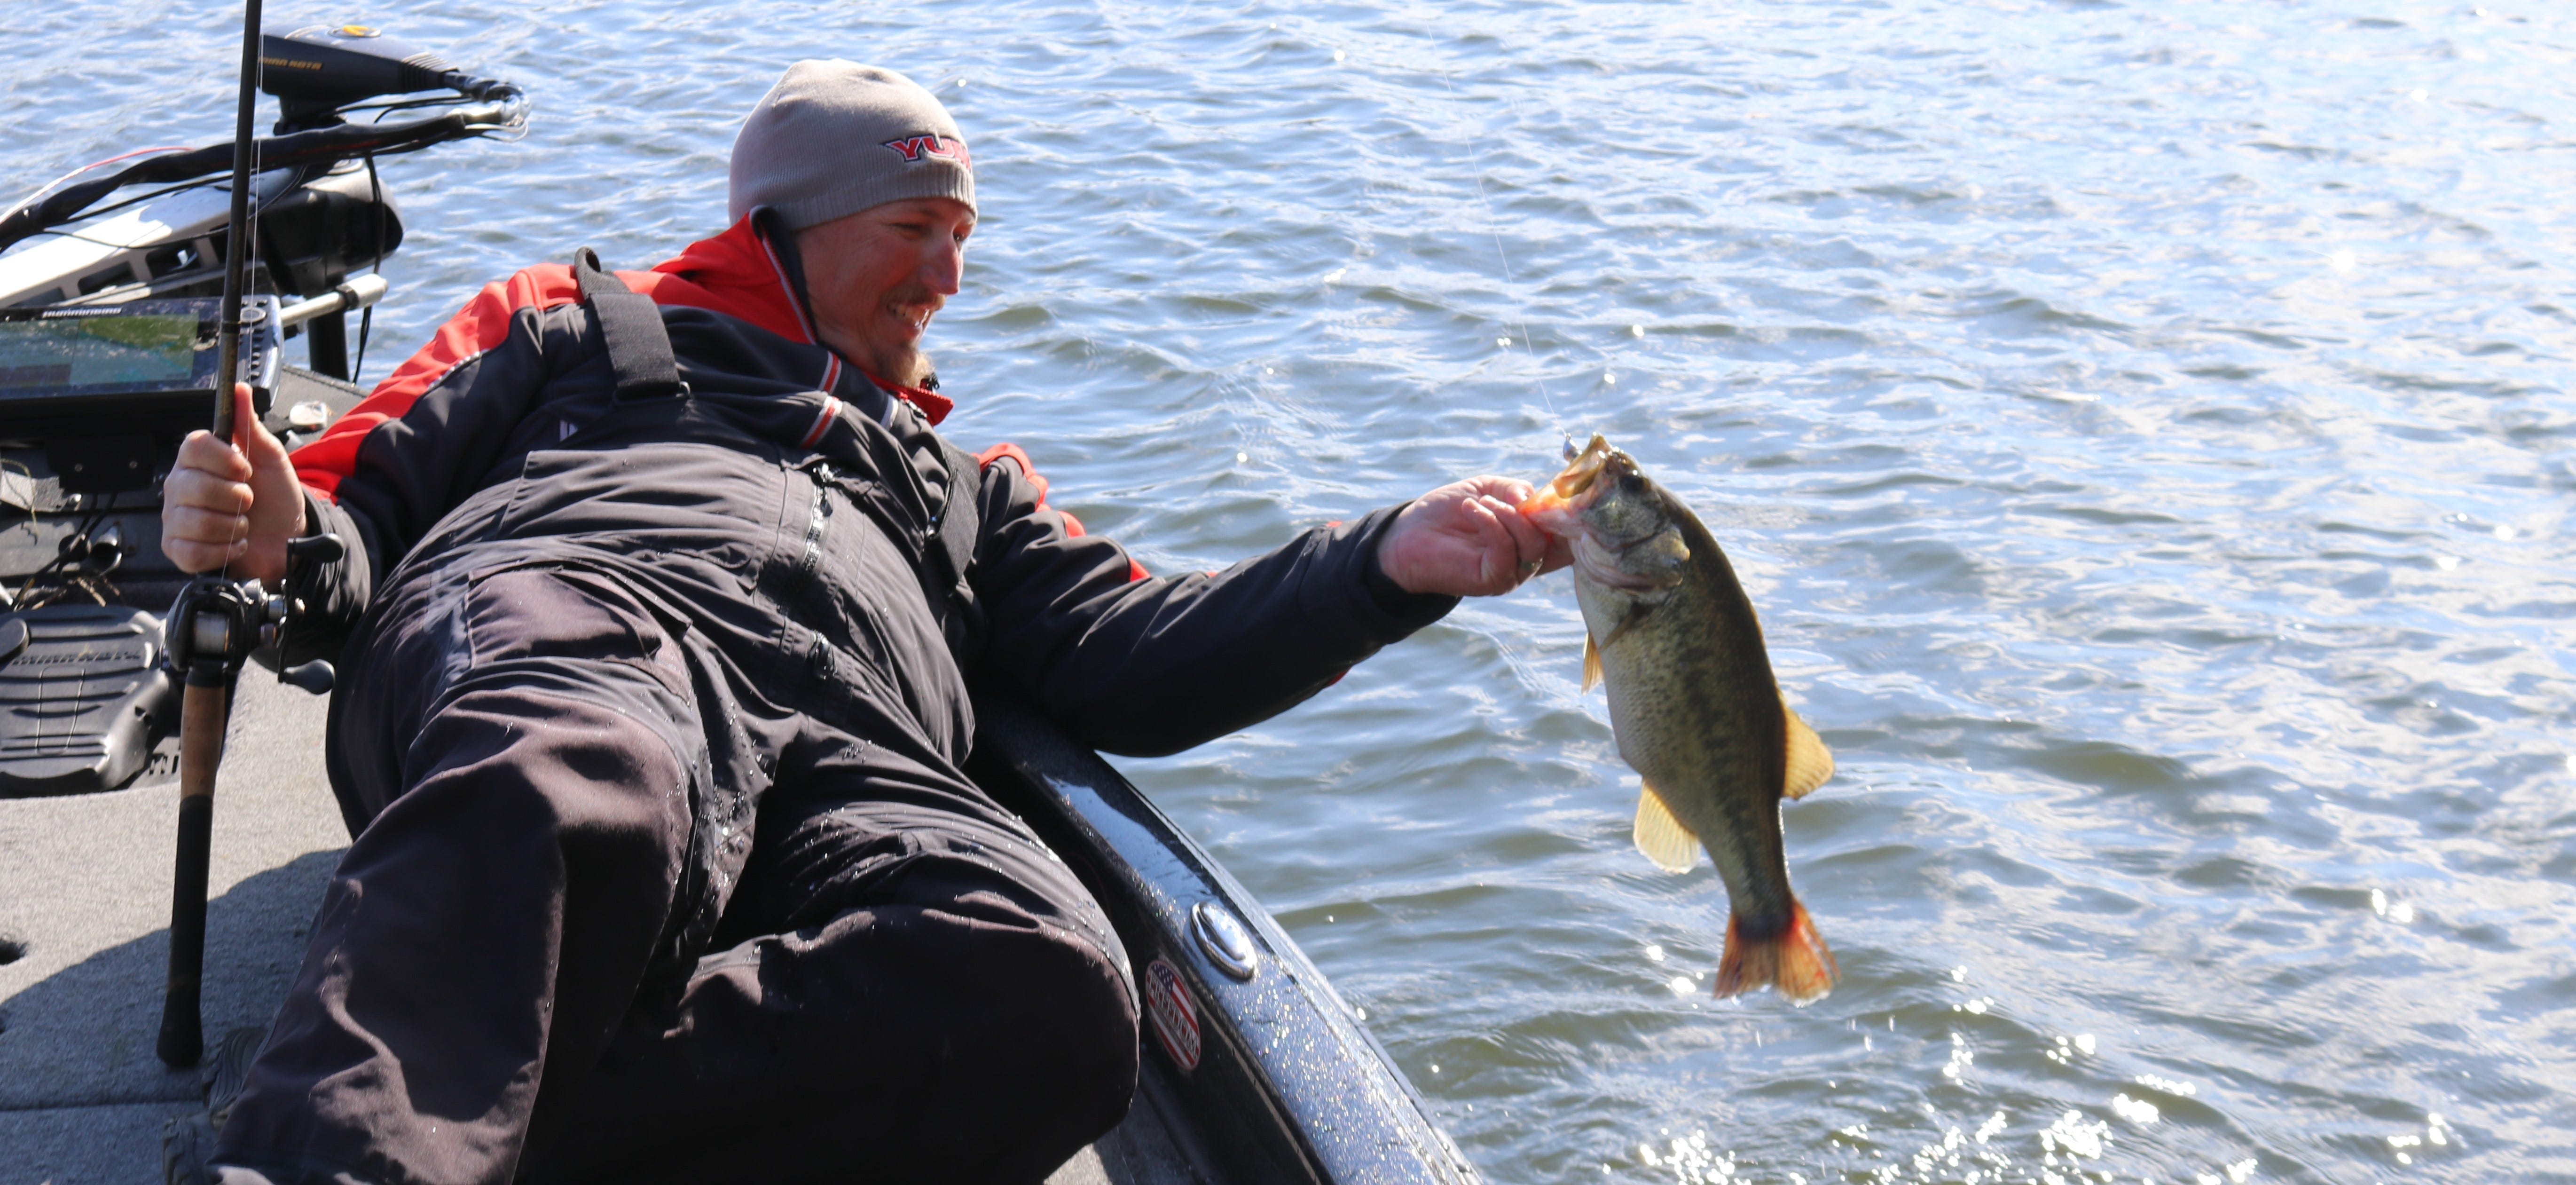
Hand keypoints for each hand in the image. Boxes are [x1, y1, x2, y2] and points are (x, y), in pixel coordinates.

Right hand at [160, 383, 304, 587]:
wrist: (287, 537)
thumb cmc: (274, 497)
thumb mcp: (270, 458)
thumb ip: (250, 426)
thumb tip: (240, 389)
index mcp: (197, 459)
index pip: (193, 446)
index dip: (224, 459)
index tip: (245, 469)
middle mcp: (179, 486)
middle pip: (195, 487)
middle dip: (235, 498)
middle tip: (248, 501)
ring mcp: (174, 518)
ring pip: (195, 522)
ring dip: (233, 526)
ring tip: (243, 524)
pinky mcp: (177, 549)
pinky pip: (191, 552)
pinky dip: (223, 551)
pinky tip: (234, 544)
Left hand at [1376, 476, 1570, 597]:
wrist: (1409, 535)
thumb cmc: (1448, 511)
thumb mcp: (1487, 488)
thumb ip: (1515, 490)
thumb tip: (1532, 499)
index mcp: (1532, 536)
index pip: (1571, 534)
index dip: (1576, 515)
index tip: (1568, 491)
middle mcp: (1529, 559)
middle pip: (1560, 540)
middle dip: (1543, 512)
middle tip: (1518, 494)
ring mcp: (1513, 572)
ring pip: (1533, 544)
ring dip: (1509, 515)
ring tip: (1482, 501)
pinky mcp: (1493, 580)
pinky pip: (1506, 550)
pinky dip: (1491, 523)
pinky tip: (1472, 509)